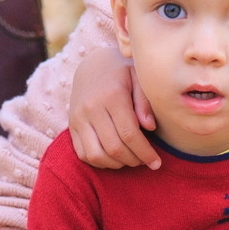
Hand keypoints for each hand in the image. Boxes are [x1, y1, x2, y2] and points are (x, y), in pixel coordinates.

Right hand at [69, 47, 158, 170]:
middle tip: (146, 161)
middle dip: (134, 160)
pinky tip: (115, 158)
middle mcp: (91, 108)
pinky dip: (100, 162)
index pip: (129, 133)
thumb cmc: (123, 73)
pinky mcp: (71, 126)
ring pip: (96, 154)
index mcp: (112, 96)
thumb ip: (145, 102)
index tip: (156, 162)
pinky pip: (83, 153)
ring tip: (131, 160)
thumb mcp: (139, 78)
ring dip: (117, 164)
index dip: (145, 152)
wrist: (93, 65)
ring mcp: (78, 118)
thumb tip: (150, 127)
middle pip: (113, 147)